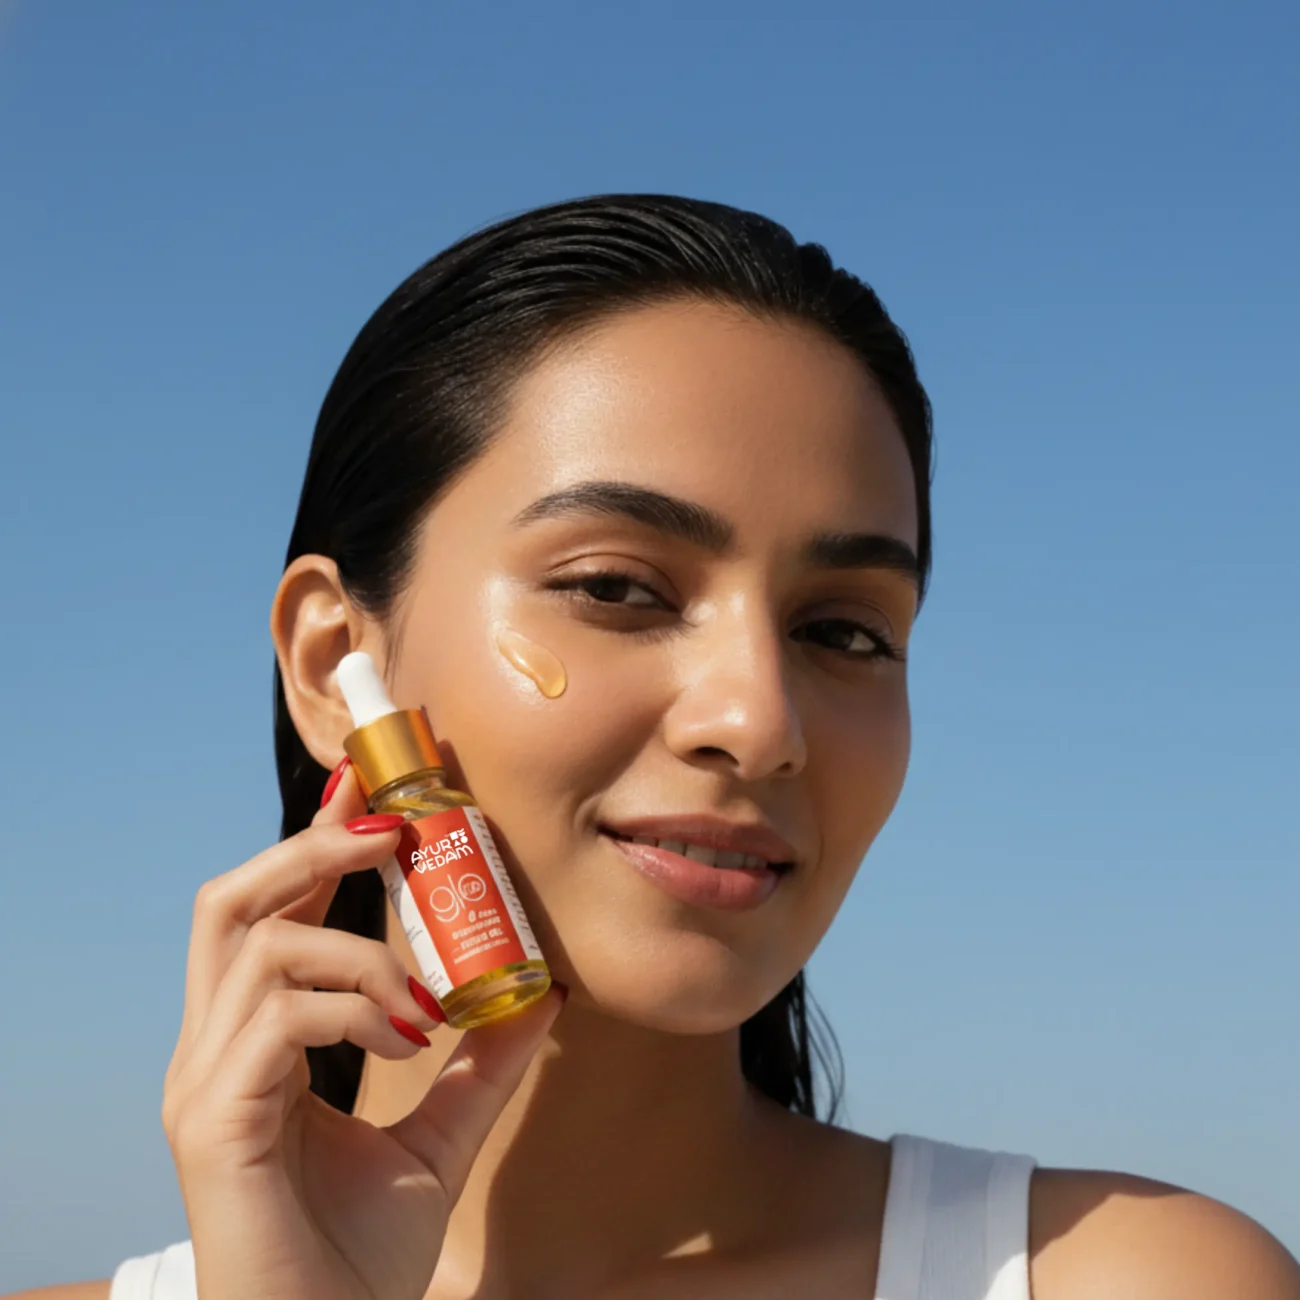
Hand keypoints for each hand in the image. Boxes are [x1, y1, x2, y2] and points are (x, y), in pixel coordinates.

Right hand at [160, 762, 562, 1299]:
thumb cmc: (360, 1258)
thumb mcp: (439, 1140)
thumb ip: (479, 1067)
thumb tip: (538, 993)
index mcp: (252, 1045)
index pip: (268, 912)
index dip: (313, 839)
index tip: (369, 787)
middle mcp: (212, 1050)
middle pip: (230, 899)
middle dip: (310, 845)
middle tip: (392, 833)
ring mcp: (202, 1084)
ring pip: (254, 941)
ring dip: (353, 945)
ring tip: (417, 994)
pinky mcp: (213, 1123)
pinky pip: (278, 1017)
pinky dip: (351, 1007)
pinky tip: (402, 1040)